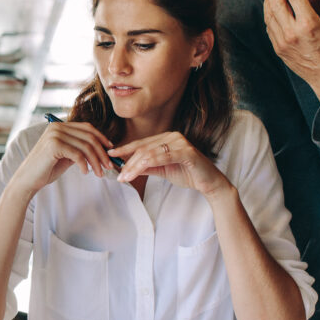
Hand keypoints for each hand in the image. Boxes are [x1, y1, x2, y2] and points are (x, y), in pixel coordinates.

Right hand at [11, 122, 114, 197]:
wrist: (28, 180)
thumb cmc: (46, 169)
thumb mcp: (66, 156)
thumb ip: (79, 148)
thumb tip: (102, 150)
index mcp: (59, 126)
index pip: (87, 127)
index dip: (102, 138)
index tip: (111, 150)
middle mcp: (57, 127)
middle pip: (89, 136)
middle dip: (102, 152)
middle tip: (109, 166)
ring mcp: (55, 135)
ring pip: (86, 146)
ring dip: (96, 161)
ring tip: (99, 173)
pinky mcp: (54, 146)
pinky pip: (77, 155)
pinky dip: (85, 165)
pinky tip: (85, 173)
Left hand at [109, 131, 229, 197]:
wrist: (209, 183)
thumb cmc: (188, 174)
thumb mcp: (162, 170)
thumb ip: (147, 166)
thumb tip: (127, 167)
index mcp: (167, 138)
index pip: (142, 143)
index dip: (125, 149)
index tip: (110, 155)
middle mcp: (172, 136)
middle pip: (143, 149)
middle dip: (128, 162)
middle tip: (117, 174)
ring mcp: (180, 142)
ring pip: (150, 153)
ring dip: (134, 166)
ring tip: (124, 177)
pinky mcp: (186, 151)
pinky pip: (162, 157)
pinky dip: (147, 164)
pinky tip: (136, 171)